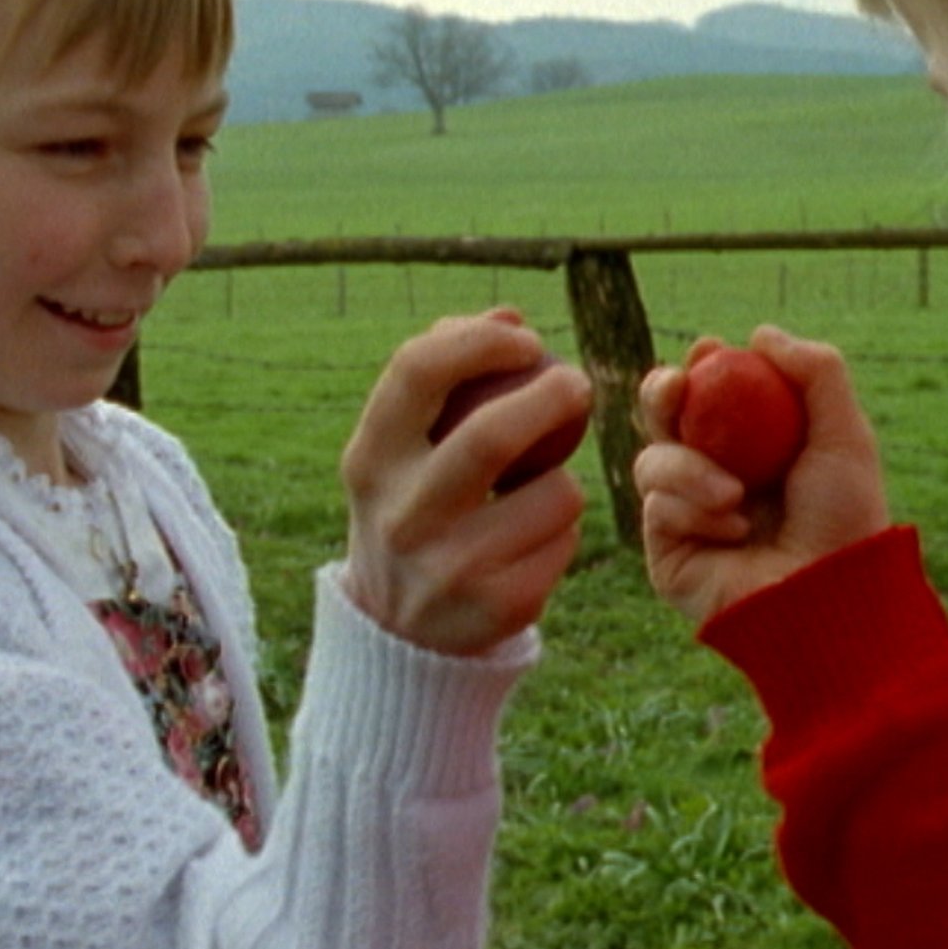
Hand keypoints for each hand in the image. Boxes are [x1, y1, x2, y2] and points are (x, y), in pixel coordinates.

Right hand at [341, 308, 592, 655]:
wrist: (399, 632)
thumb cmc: (414, 507)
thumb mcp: (402, 448)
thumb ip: (445, 377)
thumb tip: (511, 316)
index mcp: (370, 460)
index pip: (417, 370)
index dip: (480, 340)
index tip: (524, 338)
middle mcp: (402, 514)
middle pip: (492, 434)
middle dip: (551, 396)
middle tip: (577, 385)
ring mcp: (448, 567)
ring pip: (554, 493)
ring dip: (564, 480)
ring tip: (539, 492)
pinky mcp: (498, 607)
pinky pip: (565, 541)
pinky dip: (564, 530)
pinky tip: (534, 541)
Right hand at [634, 325, 890, 622]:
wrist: (827, 597)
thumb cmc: (845, 520)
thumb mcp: (845, 435)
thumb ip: (816, 373)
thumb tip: (760, 333)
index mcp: (753, 449)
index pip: (710, 395)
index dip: (701, 367)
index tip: (709, 351)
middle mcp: (712, 477)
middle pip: (661, 419)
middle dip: (660, 393)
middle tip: (677, 386)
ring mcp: (685, 516)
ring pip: (650, 459)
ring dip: (689, 468)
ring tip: (735, 497)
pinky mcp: (666, 552)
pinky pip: (656, 507)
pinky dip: (693, 511)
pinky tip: (733, 534)